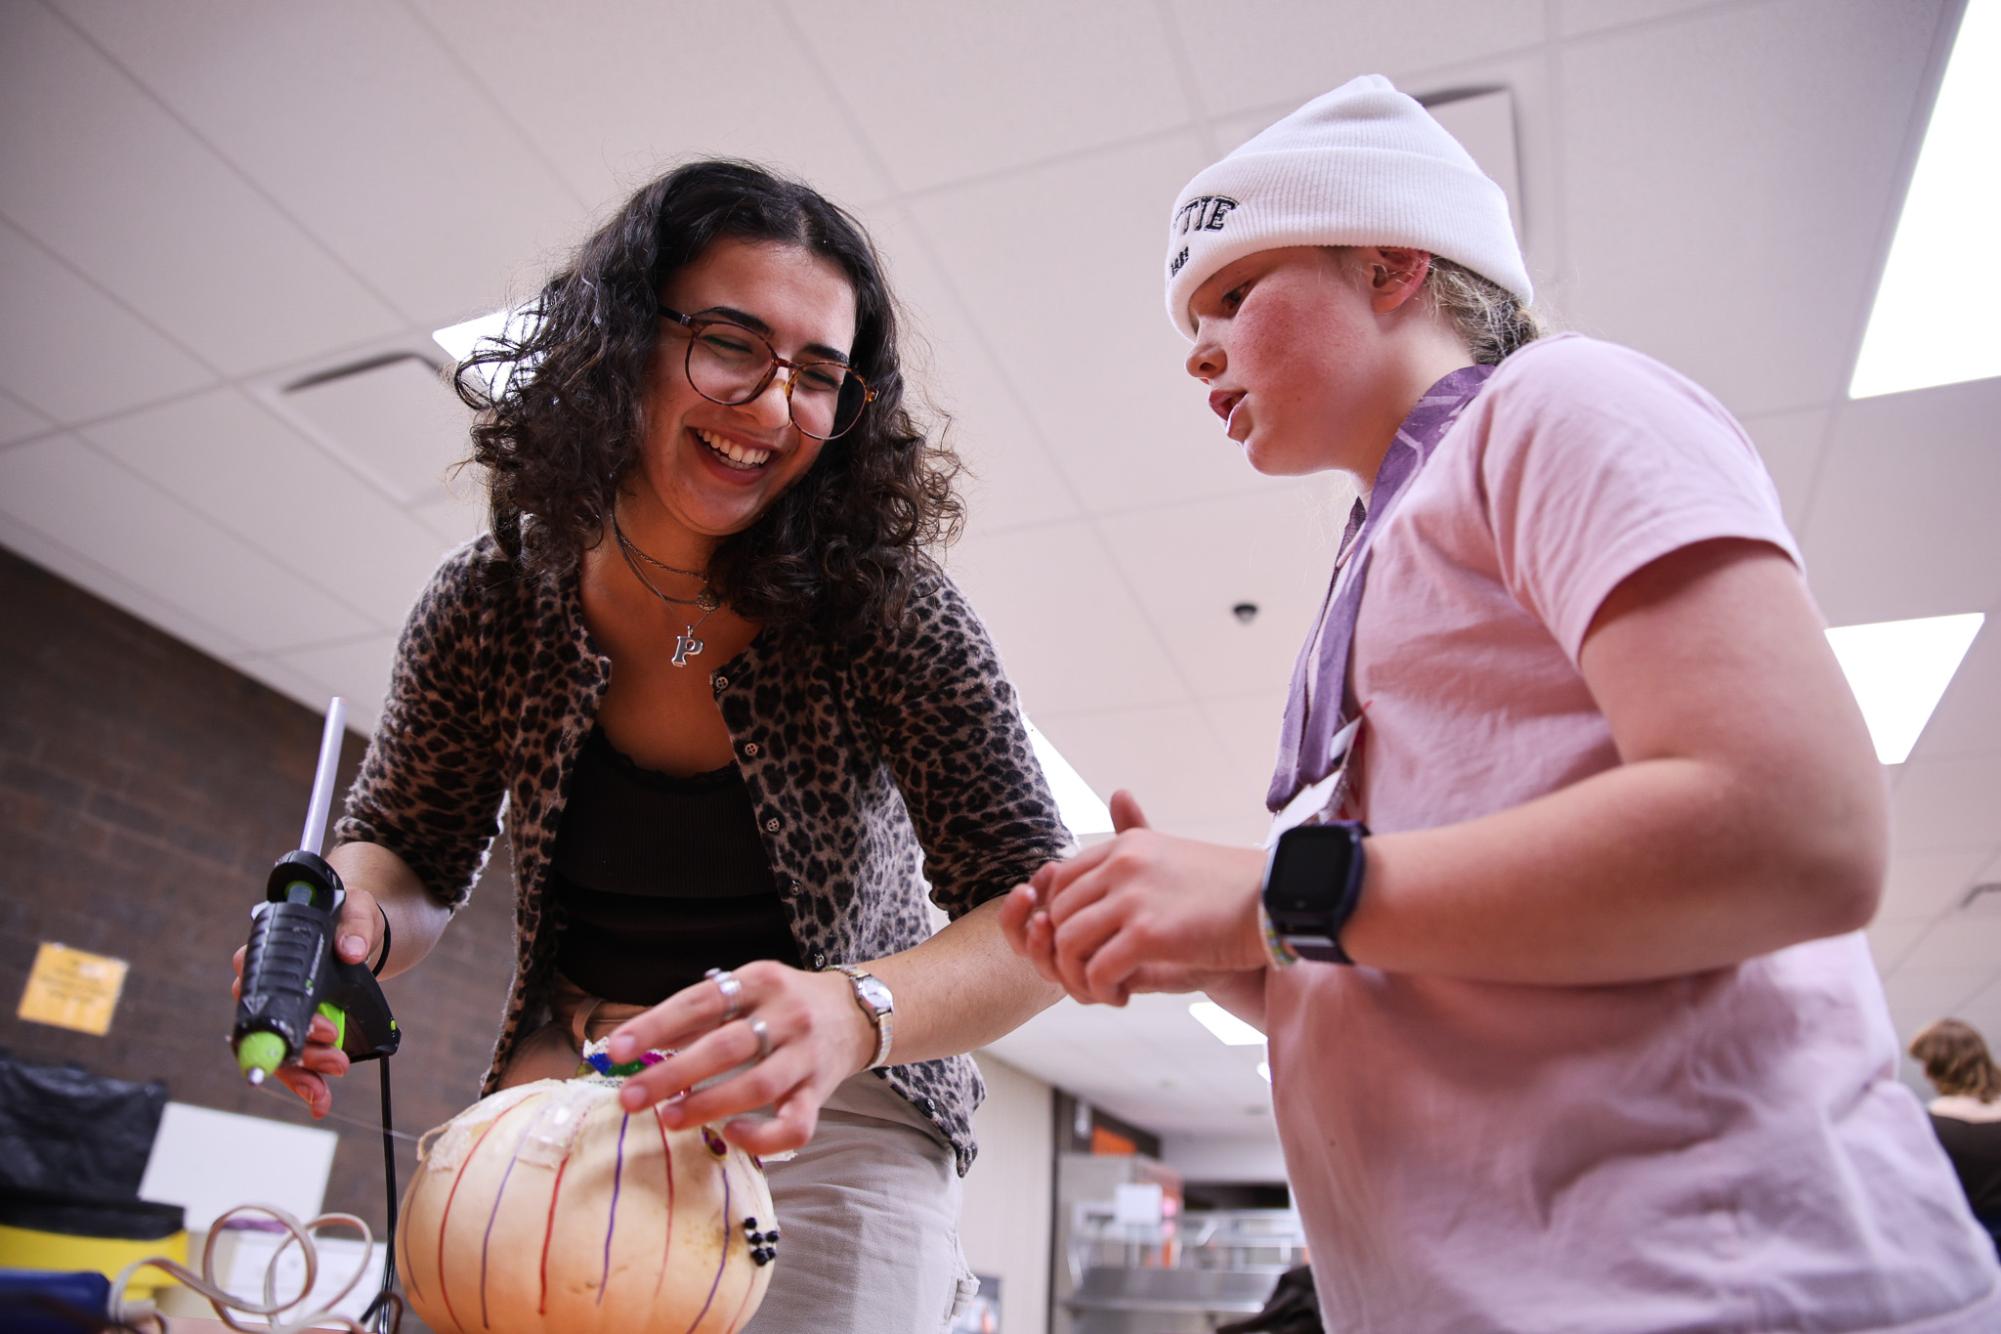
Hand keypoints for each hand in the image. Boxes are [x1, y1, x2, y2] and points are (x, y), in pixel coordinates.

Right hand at [228, 888, 381, 1118]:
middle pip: (267, 1026)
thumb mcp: (357, 910)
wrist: (360, 932)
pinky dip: (306, 1083)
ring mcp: (281, 1010)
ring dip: (302, 1073)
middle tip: (336, 1058)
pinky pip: (293, 1060)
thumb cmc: (349, 916)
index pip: (254, 982)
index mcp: (271, 951)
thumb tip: (352, 951)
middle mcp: (266, 985)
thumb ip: (355, 926)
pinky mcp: (297, 1028)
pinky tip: (319, 1102)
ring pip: (278, 1050)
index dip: (280, 1010)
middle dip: (300, 1051)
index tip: (316, 1028)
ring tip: (329, 1085)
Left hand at [605, 961, 874, 1156]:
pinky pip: (796, 1123)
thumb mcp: (746, 989)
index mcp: (760, 981)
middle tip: (629, 1097)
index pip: (701, 1001)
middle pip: (726, 1047)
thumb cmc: (784, 1004)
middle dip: (672, 1074)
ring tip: (668, 1119)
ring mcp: (805, 1056)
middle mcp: (786, 1015)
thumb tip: (635, 1041)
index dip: (656, 1025)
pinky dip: (762, 1136)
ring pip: (757, 1086)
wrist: (856, 1013)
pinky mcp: (819, 1092)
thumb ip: (697, 1014)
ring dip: (708, 1105)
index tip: (616, 1050)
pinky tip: (732, 1135)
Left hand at [1002, 790, 1266, 1004]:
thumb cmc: (1229, 885)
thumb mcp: (1174, 850)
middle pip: (1056, 914)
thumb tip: (1117, 793)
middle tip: (1088, 975)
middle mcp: (1121, 865)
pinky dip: (1101, 990)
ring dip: (1077, 976)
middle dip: (1062, 952)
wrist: (1277, 901)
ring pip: (1067, 944)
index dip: (1057, 920)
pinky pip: (1097, 970)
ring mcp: (1133, 897)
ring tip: (1103, 989)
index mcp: (1124, 846)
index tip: (1080, 944)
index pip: (1059, 881)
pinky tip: (1121, 996)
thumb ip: (1137, 835)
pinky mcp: (1148, 934)